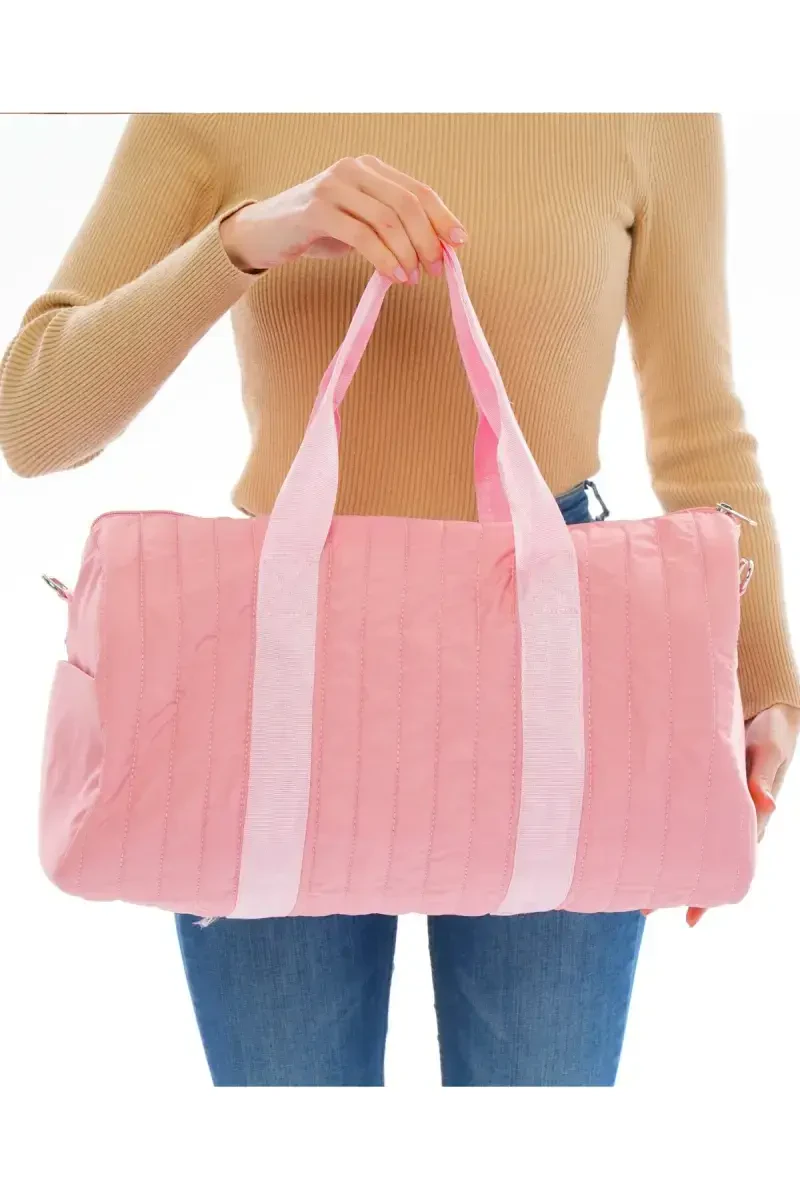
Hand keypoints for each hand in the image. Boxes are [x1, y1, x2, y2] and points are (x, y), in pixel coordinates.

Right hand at [219, 155, 466, 281]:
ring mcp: (333, 187)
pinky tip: (393, 276)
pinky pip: (361, 236)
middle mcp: (353, 169)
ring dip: (407, 254)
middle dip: (427, 240)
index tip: (460, 243)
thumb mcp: (362, 224)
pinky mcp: (316, 210)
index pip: (417, 190)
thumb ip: (393, 228)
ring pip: (387, 220)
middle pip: (407, 204)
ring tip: (413, 278)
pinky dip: (383, 259)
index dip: (442, 217)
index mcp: (370, 168)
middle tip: (436, 269)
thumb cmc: (319, 231)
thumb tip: (438, 250)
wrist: (266, 232)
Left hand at [644, 703, 799, 926]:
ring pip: (686, 841)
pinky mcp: (698, 786)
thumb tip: (765, 804)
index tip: (690, 918)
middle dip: (674, 886)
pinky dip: (661, 828)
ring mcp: (712, 804)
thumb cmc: (770, 733)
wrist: (765, 710)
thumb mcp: (769, 752)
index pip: (726, 867)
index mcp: (749, 819)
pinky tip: (636, 838)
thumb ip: (763, 776)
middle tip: (645, 911)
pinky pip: (680, 813)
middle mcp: (729, 818)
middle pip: (701, 861)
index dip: (709, 895)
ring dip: (663, 860)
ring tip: (633, 883)